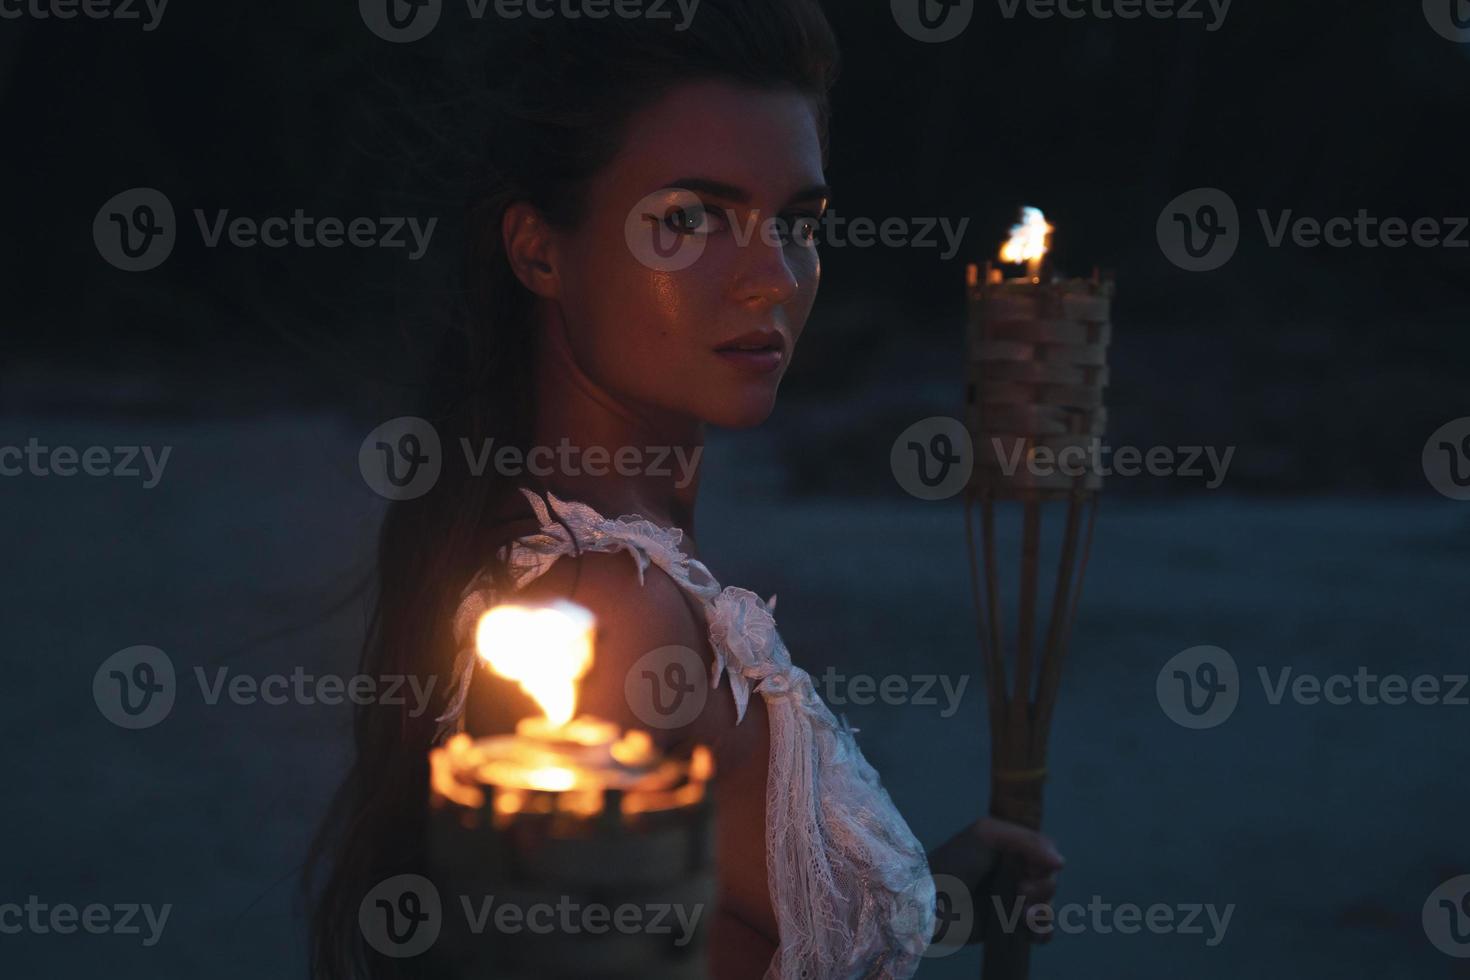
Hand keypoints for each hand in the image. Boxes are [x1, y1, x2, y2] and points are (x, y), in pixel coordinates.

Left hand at [926, 817, 1064, 944]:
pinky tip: (1028, 931)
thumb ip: (1027, 841)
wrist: (931, 902)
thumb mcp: (988, 835)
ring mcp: (1013, 901)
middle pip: (1050, 881)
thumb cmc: (955, 863)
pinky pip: (1041, 932)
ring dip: (1042, 912)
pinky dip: (1041, 932)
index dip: (1045, 862)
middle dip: (1041, 889)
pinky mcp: (1009, 926)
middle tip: (1019, 893)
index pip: (1046, 852)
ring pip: (1048, 907)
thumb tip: (1061, 862)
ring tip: (1021, 915)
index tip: (1031, 868)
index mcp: (1010, 847)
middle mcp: (1014, 873)